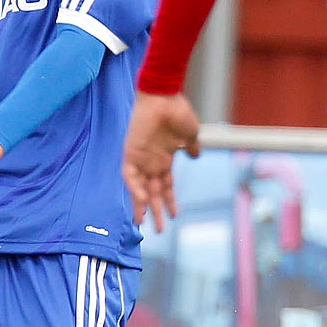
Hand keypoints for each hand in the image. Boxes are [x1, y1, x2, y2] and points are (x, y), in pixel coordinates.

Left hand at [122, 91, 200, 232]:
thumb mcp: (190, 134)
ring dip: (143, 205)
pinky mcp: (131, 152)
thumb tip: (196, 155)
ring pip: (140, 188)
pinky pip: (130, 175)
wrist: (165, 96)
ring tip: (145, 223)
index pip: (165, 185)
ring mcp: (141, 158)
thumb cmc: (178, 112)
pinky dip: (135, 188)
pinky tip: (141, 201)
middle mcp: (151, 162)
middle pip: (153, 191)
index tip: (175, 215)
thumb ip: (192, 147)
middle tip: (159, 230)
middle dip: (156, 210)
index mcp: (164, 159)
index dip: (169, 200)